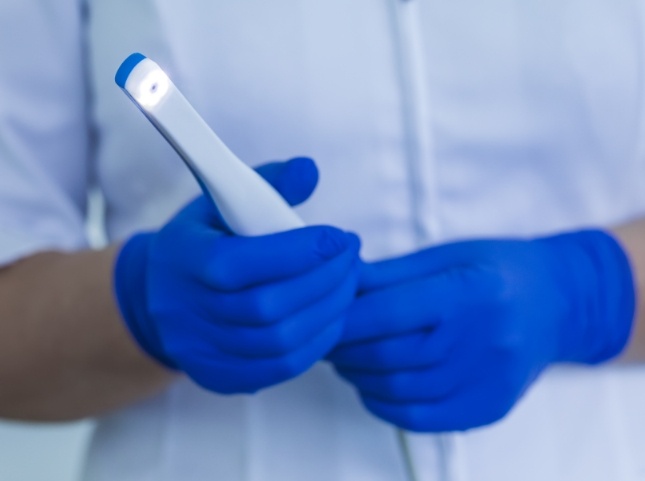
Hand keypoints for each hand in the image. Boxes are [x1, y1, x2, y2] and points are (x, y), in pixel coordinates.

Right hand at [114, 157, 360, 393]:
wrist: (159, 296)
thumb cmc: (203, 241)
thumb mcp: (222, 201)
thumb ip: (268, 183)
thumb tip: (310, 170)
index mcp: (184, 259)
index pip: (241, 263)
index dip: (298, 252)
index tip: (339, 237)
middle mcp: (187, 311)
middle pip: (267, 307)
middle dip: (324, 280)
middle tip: (352, 258)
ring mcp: (202, 351)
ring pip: (280, 342)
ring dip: (328, 312)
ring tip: (349, 283)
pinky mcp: (219, 376)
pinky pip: (280, 368)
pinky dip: (317, 342)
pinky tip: (332, 316)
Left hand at [329, 230, 634, 430]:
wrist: (556, 303)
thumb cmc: (497, 270)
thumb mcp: (445, 256)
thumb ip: (390, 274)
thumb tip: (338, 283)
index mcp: (468, 293)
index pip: (387, 313)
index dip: (344, 319)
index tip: (321, 316)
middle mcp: (480, 341)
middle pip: (387, 355)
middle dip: (343, 349)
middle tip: (325, 338)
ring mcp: (486, 380)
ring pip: (398, 390)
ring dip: (358, 376)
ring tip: (346, 359)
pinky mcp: (487, 407)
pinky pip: (420, 418)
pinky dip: (384, 404)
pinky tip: (373, 385)